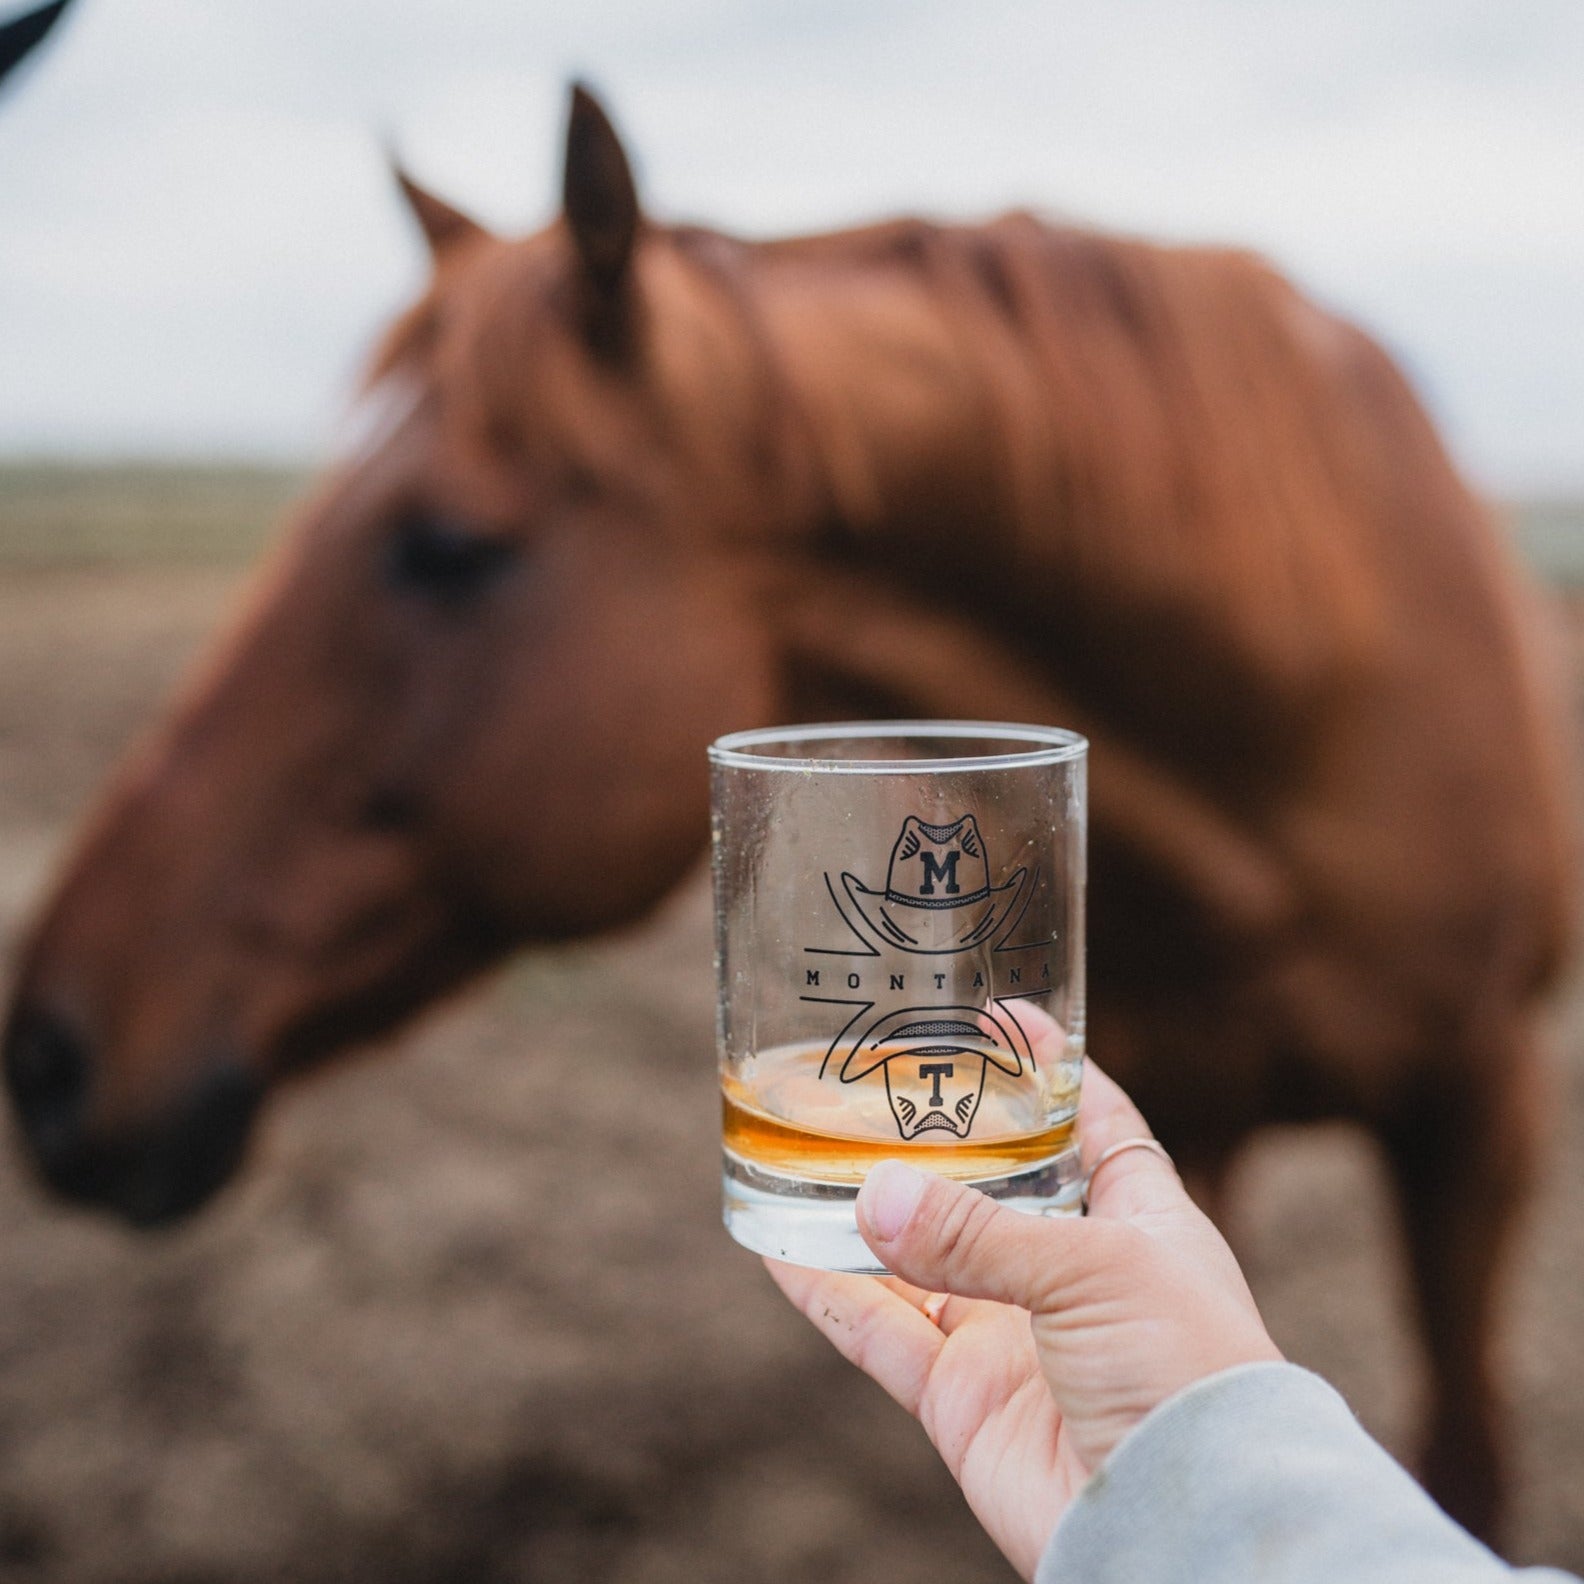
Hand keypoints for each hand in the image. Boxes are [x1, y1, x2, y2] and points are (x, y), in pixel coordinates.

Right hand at [767, 1060, 1281, 1579]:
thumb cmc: (1186, 1372)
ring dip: (867, 1216)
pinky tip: (780, 1249)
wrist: (1186, 1521)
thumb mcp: (1093, 1268)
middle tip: (874, 1084)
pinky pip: (882, 1335)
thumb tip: (874, 1198)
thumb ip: (978, 1233)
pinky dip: (830, 1295)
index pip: (1095, 1124)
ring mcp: (1013, 1338)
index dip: (1053, 1071)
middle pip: (990, 1189)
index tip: (1005, 1016)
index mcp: (1137, 1221)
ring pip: (920, 1261)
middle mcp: (1072, 1273)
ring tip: (805, 1157)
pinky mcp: (965, 1401)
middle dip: (935, 1142)